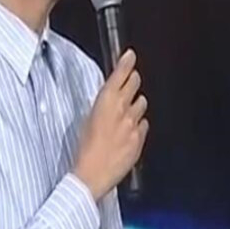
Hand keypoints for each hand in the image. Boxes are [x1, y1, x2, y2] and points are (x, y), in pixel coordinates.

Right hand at [73, 48, 147, 199]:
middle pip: (135, 84)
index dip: (126, 63)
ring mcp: (134, 123)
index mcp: (105, 102)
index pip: (120, 74)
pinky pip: (144, 124)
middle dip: (133, 81)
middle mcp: (122, 109)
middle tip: (132, 80)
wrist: (93, 173)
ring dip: (136, 104)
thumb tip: (110, 99)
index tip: (130, 55)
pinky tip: (130, 131)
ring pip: (141, 103)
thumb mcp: (87, 120)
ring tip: (128, 112)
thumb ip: (103, 107)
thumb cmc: (85, 149)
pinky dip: (139, 125)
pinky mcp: (140, 138)